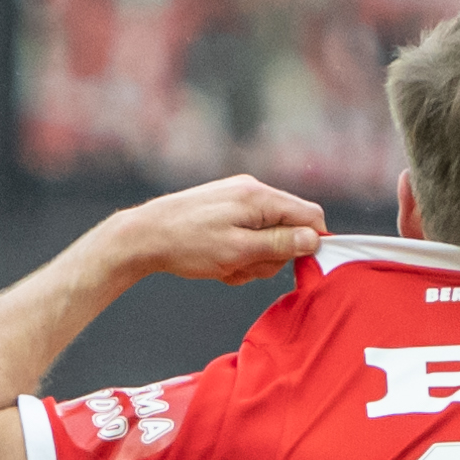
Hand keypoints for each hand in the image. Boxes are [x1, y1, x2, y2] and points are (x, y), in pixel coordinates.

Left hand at [101, 177, 330, 290]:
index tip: (300, 268)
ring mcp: (238, 198)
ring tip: (226, 266)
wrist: (144, 235)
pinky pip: (248, 234)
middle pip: (289, 228)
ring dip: (252, 258)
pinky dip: (238, 252)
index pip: (310, 215)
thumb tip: (315, 239)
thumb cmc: (188, 244)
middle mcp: (252, 191)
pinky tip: (218, 260)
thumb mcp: (238, 251)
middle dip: (272, 256)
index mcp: (259, 197)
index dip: (312, 244)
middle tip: (243, 268)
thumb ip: (279, 245)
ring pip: (267, 236)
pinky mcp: (226, 208)